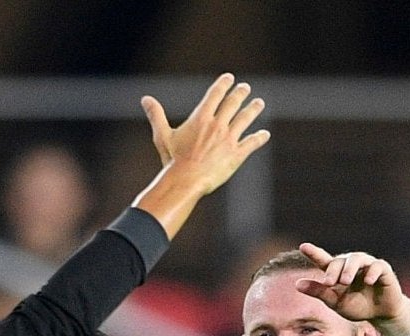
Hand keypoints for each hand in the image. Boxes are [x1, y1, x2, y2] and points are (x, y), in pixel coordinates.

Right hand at [133, 74, 269, 237]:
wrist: (187, 181)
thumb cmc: (173, 160)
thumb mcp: (163, 136)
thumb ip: (156, 116)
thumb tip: (145, 99)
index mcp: (201, 118)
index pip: (215, 95)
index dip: (223, 84)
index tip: (230, 78)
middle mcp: (218, 125)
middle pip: (233, 103)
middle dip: (240, 93)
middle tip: (245, 88)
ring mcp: (229, 139)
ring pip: (245, 119)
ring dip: (253, 109)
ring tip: (259, 103)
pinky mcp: (236, 155)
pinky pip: (251, 143)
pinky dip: (259, 138)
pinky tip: (264, 134)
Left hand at [295, 243, 409, 335]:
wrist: (381, 314)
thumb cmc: (357, 306)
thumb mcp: (336, 302)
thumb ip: (319, 292)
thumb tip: (297, 284)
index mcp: (338, 272)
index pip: (324, 260)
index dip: (314, 253)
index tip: (303, 247)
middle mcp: (352, 265)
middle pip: (340, 260)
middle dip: (333, 271)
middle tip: (328, 283)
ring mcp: (368, 265)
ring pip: (357, 259)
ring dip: (349, 269)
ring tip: (345, 281)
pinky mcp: (383, 269)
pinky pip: (377, 266)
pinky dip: (372, 272)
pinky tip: (368, 281)